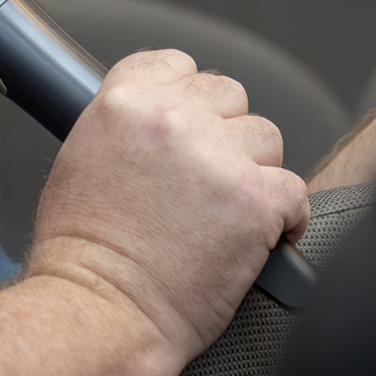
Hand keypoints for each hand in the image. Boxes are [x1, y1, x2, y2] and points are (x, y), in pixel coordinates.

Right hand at [26, 50, 309, 362]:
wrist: (101, 311)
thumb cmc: (83, 253)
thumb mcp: (81, 158)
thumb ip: (126, 125)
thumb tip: (164, 118)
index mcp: (123, 101)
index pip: (178, 64)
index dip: (189, 96)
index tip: (193, 124)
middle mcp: (171, 118)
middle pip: (229, 96)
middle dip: (224, 135)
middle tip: (208, 181)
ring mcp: (216, 157)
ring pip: (266, 138)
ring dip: (255, 171)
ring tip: (229, 212)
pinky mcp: (254, 201)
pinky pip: (294, 189)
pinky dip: (285, 216)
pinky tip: (264, 235)